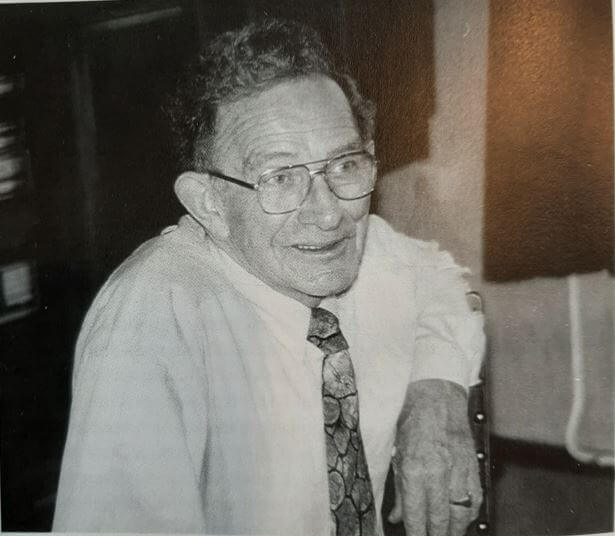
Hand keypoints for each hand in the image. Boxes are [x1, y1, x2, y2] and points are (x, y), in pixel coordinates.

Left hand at [388, 379, 481, 535]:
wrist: (437, 397)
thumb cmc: (412, 421)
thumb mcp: (397, 454)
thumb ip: (399, 490)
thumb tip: (397, 517)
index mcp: (415, 470)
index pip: (416, 516)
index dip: (416, 534)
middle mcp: (438, 474)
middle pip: (440, 521)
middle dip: (434, 535)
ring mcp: (459, 471)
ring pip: (461, 515)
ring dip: (453, 530)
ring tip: (445, 533)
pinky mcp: (473, 467)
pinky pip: (475, 500)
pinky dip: (469, 514)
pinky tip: (461, 519)